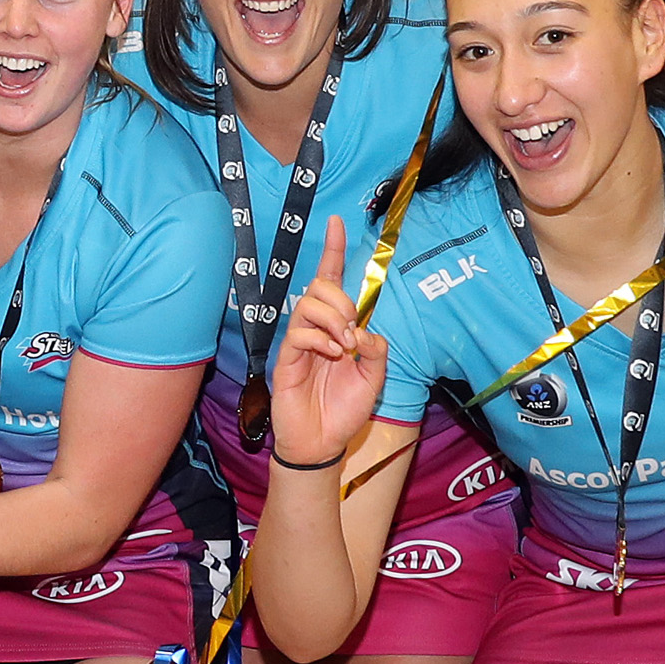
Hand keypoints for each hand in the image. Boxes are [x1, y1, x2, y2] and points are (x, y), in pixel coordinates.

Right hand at [263, 217, 390, 472]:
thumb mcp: (375, 379)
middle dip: (341, 299)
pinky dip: (320, 340)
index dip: (333, 249)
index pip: (333, 280)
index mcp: (337, 327)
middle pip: (321, 285)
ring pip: (310, 304)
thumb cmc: (344, 410)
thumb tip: (366, 330)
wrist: (322, 443)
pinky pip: (300, 333)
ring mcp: (300, 342)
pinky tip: (332, 355)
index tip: (337, 220)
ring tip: (344, 347)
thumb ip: (377, 351)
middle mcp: (317, 329)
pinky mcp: (287, 359)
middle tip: (353, 331)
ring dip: (334, 319)